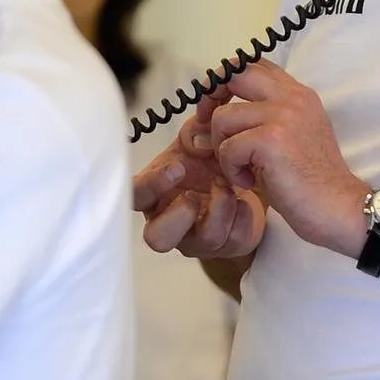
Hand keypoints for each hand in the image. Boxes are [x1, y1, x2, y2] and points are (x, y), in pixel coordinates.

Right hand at [132, 90, 266, 259]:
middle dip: (179, 215)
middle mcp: (170, 221)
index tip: (176, 168)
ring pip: (204, 239)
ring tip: (228, 185)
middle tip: (195, 194)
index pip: (136, 196)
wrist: (242, 179)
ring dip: (220, 207)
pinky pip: (234, 238)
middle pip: (157, 238)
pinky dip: (242, 214)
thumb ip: (195, 133)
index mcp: (154, 194)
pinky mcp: (226, 246)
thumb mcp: (198, 139)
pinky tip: (244, 198)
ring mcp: (197, 238)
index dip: (151, 186)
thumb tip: (200, 142)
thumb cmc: (207, 163)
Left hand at [204, 60, 368, 255]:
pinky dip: (231, 170)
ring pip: (223, 118)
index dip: (227, 79)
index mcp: (298, 94)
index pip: (254, 65)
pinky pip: (228, 148)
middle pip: (234, 74)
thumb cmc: (312, 181)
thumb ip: (263, 119)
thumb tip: (212, 116)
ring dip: (223, 149)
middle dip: (211, 98)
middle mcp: (291, 97)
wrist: (338, 207)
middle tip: (210, 128)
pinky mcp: (270, 140)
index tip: (219, 105)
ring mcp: (282, 115)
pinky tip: (249, 183)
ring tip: (241, 170)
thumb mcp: (291, 138)